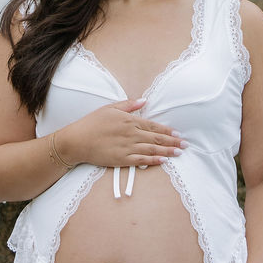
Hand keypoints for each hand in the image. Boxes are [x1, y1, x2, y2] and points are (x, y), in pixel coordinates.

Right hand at [62, 99, 185, 168]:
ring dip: (167, 151)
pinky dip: (154, 160)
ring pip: (152, 149)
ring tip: (178, 153)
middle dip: (172, 142)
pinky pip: (142, 160)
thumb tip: (144, 101)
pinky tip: (163, 161)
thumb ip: (128, 105)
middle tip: (185, 145)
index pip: (153, 125)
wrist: (77, 140)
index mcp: (129, 120)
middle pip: (156, 138)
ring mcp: (127, 147)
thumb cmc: (92, 123)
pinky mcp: (122, 159)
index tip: (178, 134)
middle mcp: (131, 134)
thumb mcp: (109, 108)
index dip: (167, 130)